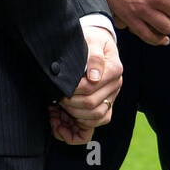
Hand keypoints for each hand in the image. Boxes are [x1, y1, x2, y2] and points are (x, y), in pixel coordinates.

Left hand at [52, 25, 122, 143]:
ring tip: (57, 108)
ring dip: (73, 117)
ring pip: (95, 118)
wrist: (97, 43)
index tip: (58, 87)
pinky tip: (62, 123)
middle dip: (69, 104)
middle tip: (55, 98)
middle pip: (92, 105)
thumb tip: (95, 77)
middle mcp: (115, 86)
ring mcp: (111, 97)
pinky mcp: (105, 106)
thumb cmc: (92, 41)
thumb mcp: (92, 41)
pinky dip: (78, 129)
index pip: (90, 88)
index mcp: (114, 70)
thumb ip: (94, 56)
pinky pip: (96, 125)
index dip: (72, 91)